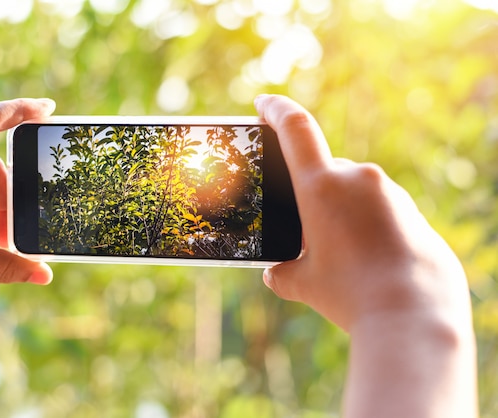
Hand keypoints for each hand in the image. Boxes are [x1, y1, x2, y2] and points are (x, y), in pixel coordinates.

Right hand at [254, 94, 470, 331]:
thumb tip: (275, 274)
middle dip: (314, 195)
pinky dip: (368, 225)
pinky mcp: (413, 212)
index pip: (294, 128)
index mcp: (322, 186)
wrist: (413, 314)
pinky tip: (367, 259)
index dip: (275, 109)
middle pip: (326, 172)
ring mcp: (390, 194)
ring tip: (341, 255)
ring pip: (355, 192)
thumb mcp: (304, 283)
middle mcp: (359, 179)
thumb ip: (283, 272)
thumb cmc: (351, 294)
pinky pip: (381, 209)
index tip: (263, 103)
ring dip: (342, 213)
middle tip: (309, 231)